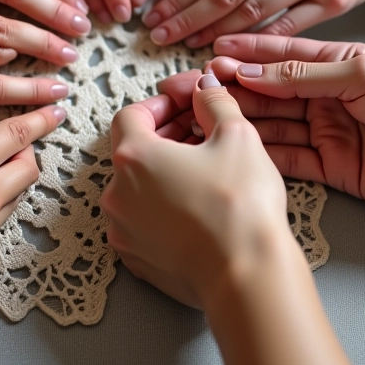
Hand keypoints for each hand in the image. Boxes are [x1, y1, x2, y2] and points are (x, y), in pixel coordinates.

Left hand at [101, 74, 289, 309]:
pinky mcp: (137, 259)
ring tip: (203, 171)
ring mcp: (123, 230)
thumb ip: (214, 102)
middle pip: (133, 152)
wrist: (247, 275)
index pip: (131, 115)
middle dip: (166, 138)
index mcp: (134, 157)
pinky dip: (162, 208)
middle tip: (201, 135)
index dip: (159, 106)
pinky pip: (142, 221)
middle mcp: (117, 193)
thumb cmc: (240, 203)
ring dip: (164, 174)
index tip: (184, 106)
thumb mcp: (236, 135)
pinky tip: (196, 207)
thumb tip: (205, 88)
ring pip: (137, 188)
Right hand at [208, 33, 364, 210]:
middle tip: (193, 87)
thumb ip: (303, 75)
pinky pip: (287, 159)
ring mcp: (326, 132)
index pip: (279, 55)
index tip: (211, 51)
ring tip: (202, 116)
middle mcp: (325, 97)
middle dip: (230, 88)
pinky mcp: (331, 168)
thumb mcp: (363, 74)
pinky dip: (259, 152)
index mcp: (335, 64)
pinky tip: (233, 145)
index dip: (245, 52)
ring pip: (270, 125)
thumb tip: (252, 70)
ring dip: (238, 120)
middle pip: (267, 92)